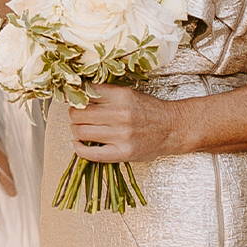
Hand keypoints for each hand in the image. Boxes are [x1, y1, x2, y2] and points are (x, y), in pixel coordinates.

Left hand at [67, 85, 184, 163]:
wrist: (173, 128)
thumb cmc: (149, 110)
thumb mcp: (128, 94)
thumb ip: (106, 94)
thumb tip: (77, 94)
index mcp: (120, 96)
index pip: (85, 93)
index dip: (75, 96)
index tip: (74, 99)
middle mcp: (120, 114)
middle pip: (78, 113)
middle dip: (73, 114)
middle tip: (76, 116)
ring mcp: (121, 135)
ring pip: (81, 131)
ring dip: (76, 130)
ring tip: (81, 129)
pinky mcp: (123, 152)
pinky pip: (91, 154)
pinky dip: (79, 149)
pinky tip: (78, 144)